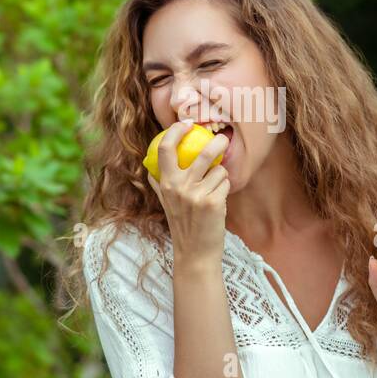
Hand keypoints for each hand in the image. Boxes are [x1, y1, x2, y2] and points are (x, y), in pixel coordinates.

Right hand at [146, 119, 230, 264]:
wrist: (195, 253)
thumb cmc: (182, 226)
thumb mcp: (165, 204)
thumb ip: (159, 184)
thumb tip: (150, 167)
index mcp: (165, 183)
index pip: (166, 148)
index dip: (176, 130)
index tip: (187, 124)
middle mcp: (179, 187)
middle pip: (202, 153)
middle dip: (217, 143)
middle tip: (223, 139)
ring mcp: (197, 195)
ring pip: (219, 169)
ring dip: (221, 176)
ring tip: (215, 188)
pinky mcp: (213, 203)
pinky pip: (226, 183)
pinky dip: (225, 189)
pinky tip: (218, 202)